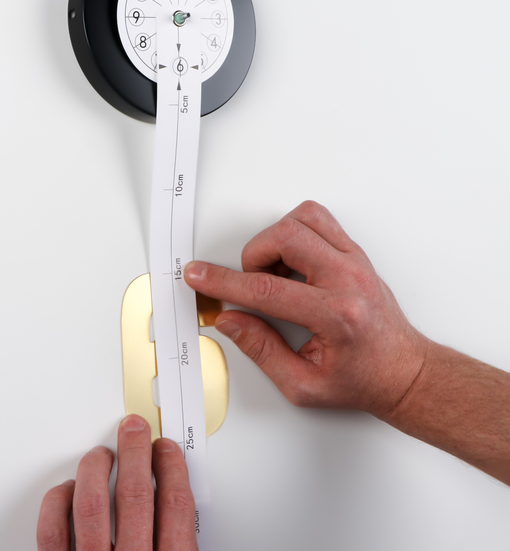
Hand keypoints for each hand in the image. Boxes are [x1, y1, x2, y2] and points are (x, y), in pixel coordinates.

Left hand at [37, 414, 197, 550]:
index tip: (166, 449)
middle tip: (134, 429)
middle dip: (135, 453)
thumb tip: (181, 509)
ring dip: (96, 470)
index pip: (175, 507)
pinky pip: (52, 532)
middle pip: (135, 496)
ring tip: (101, 454)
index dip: (172, 468)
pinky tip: (66, 490)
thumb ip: (178, 545)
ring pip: (91, 506)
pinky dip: (58, 504)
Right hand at [184, 200, 428, 417]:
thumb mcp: (303, 385)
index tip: (199, 276)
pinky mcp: (355, 253)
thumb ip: (261, 350)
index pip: (266, 289)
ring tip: (275, 272)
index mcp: (335, 316)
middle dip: (253, 257)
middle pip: (286, 237)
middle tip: (252, 284)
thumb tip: (230, 321)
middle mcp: (348, 279)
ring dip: (275, 240)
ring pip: (302, 219)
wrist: (405, 372)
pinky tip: (292, 262)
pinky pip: (318, 220)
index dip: (223, 282)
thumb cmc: (362, 379)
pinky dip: (295, 233)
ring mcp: (355, 261)